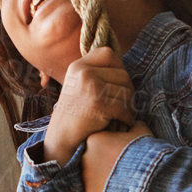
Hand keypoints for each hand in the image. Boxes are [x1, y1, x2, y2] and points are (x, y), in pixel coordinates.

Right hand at [42, 47, 136, 164]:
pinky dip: (127, 116)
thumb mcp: (77, 85)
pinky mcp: (98, 104)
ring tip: (124, 113)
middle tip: (125, 103)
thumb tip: (122, 63)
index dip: (118, 67)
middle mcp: (84, 72)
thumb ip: (94, 72)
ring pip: (126, 90)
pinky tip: (123, 121)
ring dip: (129, 105)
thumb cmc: (74, 113)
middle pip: (122, 74)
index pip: (108, 54)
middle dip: (128, 90)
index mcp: (78, 66)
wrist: (61, 137)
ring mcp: (91, 87)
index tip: (117, 83)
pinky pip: (124, 107)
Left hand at [81, 123, 151, 191]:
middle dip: (106, 165)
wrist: (146, 177)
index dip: (112, 149)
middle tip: (122, 169)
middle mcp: (85, 157)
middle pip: (94, 161)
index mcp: (94, 139)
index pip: (100, 143)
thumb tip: (135, 123)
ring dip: (105, 180)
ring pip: (93, 178)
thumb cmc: (144, 152)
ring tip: (122, 183)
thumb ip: (135, 126)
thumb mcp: (141, 131)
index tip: (122, 154)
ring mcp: (85, 177)